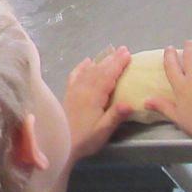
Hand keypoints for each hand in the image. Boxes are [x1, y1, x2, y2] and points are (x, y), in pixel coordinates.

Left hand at [63, 46, 132, 160]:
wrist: (61, 142)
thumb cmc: (85, 138)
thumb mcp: (103, 130)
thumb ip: (116, 116)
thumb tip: (130, 103)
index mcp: (94, 96)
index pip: (108, 75)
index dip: (118, 64)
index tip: (128, 54)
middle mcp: (83, 88)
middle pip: (99, 69)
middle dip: (112, 58)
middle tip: (123, 49)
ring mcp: (74, 89)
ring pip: (89, 70)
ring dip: (100, 60)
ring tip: (111, 52)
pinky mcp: (68, 93)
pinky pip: (75, 75)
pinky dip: (82, 66)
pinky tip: (87, 61)